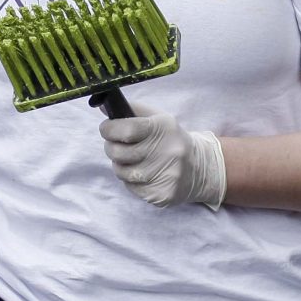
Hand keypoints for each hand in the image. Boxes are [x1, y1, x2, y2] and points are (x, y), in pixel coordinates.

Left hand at [99, 109, 226, 209]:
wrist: (199, 167)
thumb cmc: (170, 139)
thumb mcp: (158, 118)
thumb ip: (132, 110)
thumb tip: (102, 106)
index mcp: (162, 129)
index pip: (126, 129)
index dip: (109, 129)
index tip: (107, 129)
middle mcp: (166, 152)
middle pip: (119, 152)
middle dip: (111, 147)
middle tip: (117, 145)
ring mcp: (164, 175)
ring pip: (122, 172)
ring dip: (121, 165)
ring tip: (132, 160)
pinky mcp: (161, 194)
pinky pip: (131, 187)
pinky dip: (131, 180)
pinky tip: (143, 173)